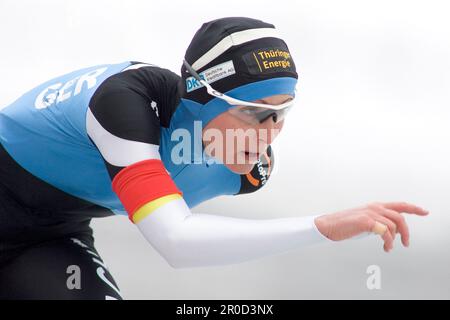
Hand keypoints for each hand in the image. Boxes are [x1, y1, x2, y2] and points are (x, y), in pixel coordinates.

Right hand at [314, 202, 428, 251]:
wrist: (328, 225)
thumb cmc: (344, 225)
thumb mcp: (364, 221)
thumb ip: (377, 223)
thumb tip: (389, 232)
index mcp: (375, 206)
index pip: (399, 205)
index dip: (414, 208)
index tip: (424, 211)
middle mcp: (374, 207)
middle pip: (400, 217)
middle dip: (406, 232)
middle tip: (406, 243)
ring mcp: (370, 213)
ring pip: (394, 225)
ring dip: (395, 240)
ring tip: (389, 248)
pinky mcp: (366, 221)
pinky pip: (385, 232)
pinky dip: (388, 242)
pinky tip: (385, 247)